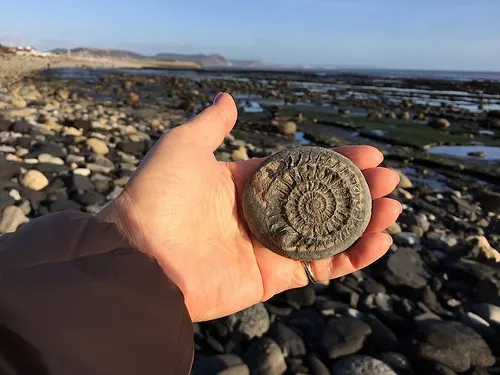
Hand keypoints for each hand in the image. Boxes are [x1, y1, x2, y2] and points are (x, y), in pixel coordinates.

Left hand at [97, 93, 401, 321]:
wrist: (138, 256)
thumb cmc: (159, 198)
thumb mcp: (184, 146)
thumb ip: (211, 125)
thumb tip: (227, 99)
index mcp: (248, 184)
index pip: (303, 169)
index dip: (336, 161)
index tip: (368, 153)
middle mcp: (263, 214)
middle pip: (322, 200)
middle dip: (357, 190)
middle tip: (389, 180)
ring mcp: (270, 246)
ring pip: (328, 234)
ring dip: (363, 222)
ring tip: (392, 208)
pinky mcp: (274, 277)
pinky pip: (322, 267)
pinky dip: (352, 257)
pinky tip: (378, 241)